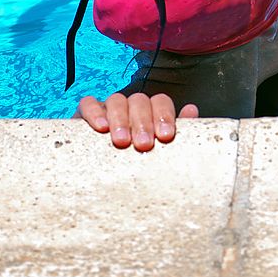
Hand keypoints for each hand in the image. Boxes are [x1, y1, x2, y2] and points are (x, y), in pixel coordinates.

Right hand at [73, 93, 199, 151]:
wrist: (105, 175)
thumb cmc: (139, 159)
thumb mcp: (160, 149)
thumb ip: (177, 130)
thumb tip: (191, 110)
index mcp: (152, 111)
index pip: (161, 102)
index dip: (164, 116)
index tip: (165, 136)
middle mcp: (132, 106)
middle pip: (140, 101)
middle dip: (143, 122)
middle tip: (144, 144)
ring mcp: (109, 108)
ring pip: (117, 101)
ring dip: (120, 119)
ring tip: (122, 141)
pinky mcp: (85, 113)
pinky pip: (88, 104)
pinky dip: (94, 112)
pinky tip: (101, 128)